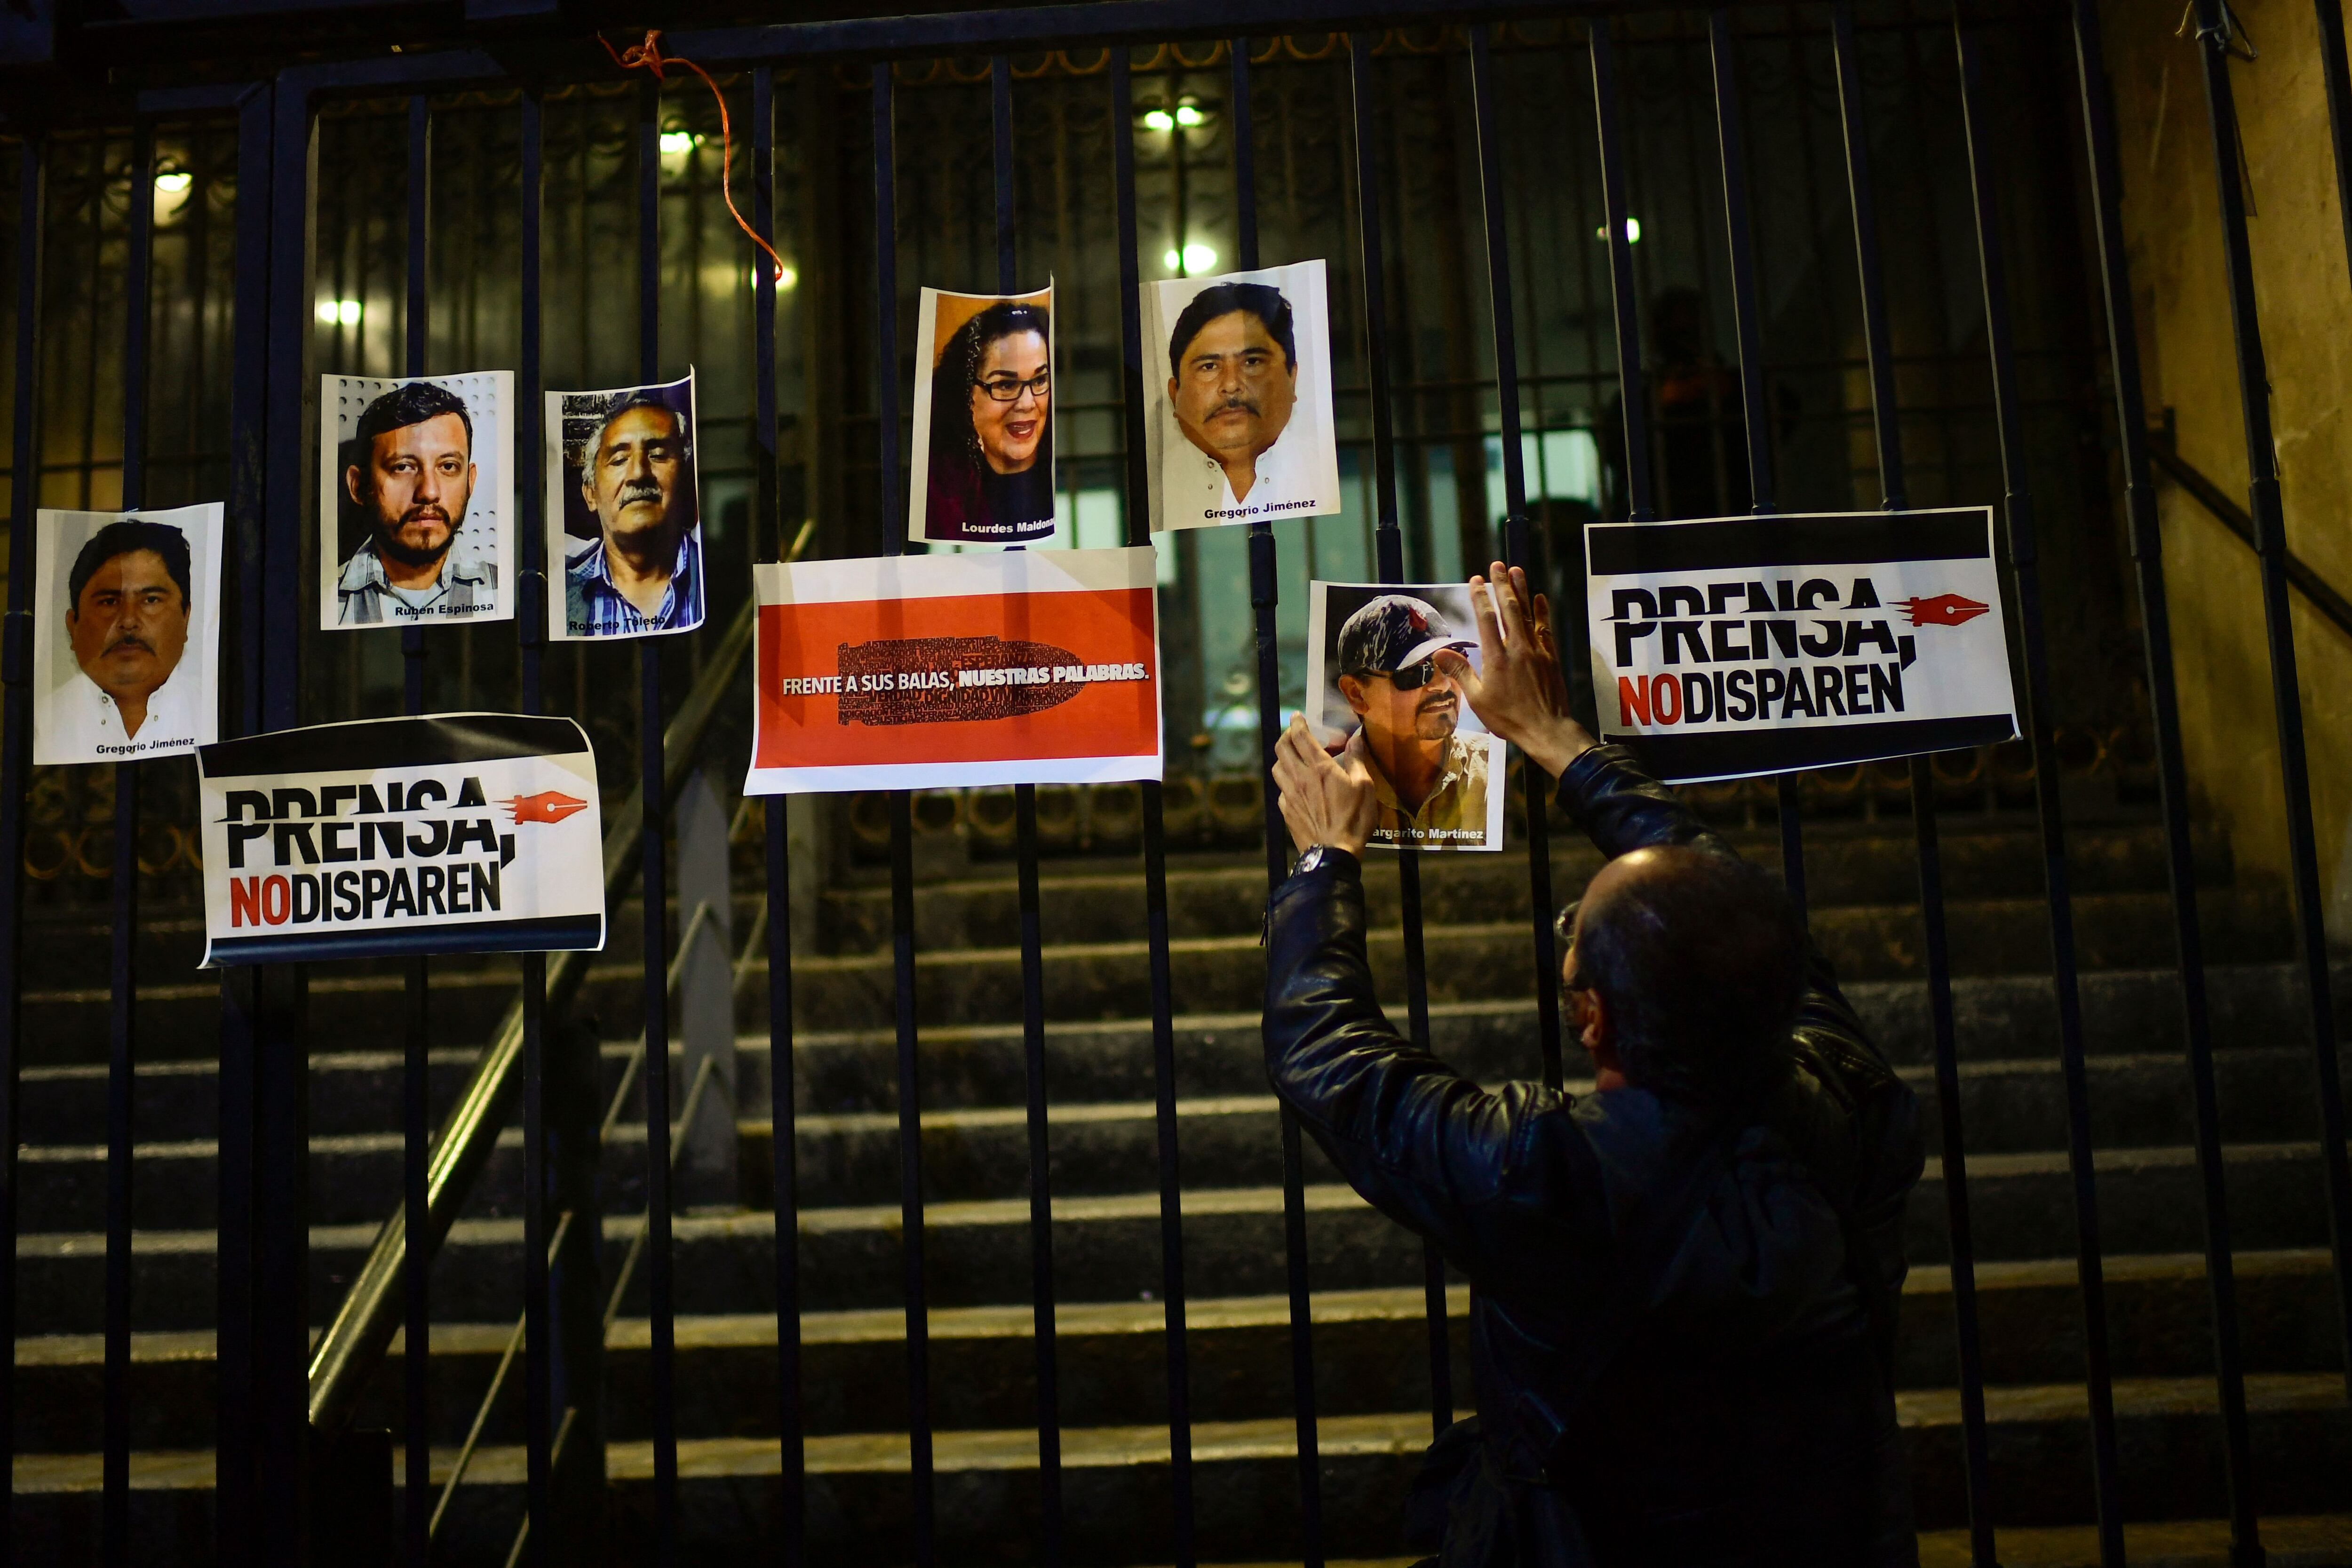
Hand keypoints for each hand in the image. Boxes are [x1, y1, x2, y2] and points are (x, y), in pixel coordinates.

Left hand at [1272, 713, 1379, 858]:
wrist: (1333, 854)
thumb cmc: (1354, 819)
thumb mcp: (1365, 786)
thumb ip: (1357, 760)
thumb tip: (1356, 738)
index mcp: (1319, 767)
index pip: (1301, 736)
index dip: (1297, 722)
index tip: (1297, 715)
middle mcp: (1299, 777)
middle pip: (1282, 748)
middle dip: (1286, 735)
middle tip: (1294, 733)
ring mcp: (1290, 795)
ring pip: (1277, 767)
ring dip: (1283, 758)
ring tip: (1293, 758)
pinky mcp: (1287, 812)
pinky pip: (1280, 790)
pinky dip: (1285, 782)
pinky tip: (1295, 786)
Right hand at [1433, 560, 1597, 779]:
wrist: (1546, 729)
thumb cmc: (1509, 718)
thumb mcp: (1478, 699)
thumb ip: (1460, 672)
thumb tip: (1439, 652)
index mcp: (1496, 658)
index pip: (1486, 619)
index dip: (1480, 598)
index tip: (1476, 581)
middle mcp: (1517, 648)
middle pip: (1508, 609)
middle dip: (1501, 585)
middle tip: (1496, 565)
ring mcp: (1536, 650)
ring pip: (1527, 613)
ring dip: (1521, 590)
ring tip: (1516, 570)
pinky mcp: (1550, 656)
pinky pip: (1545, 628)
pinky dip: (1542, 612)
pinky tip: (1540, 598)